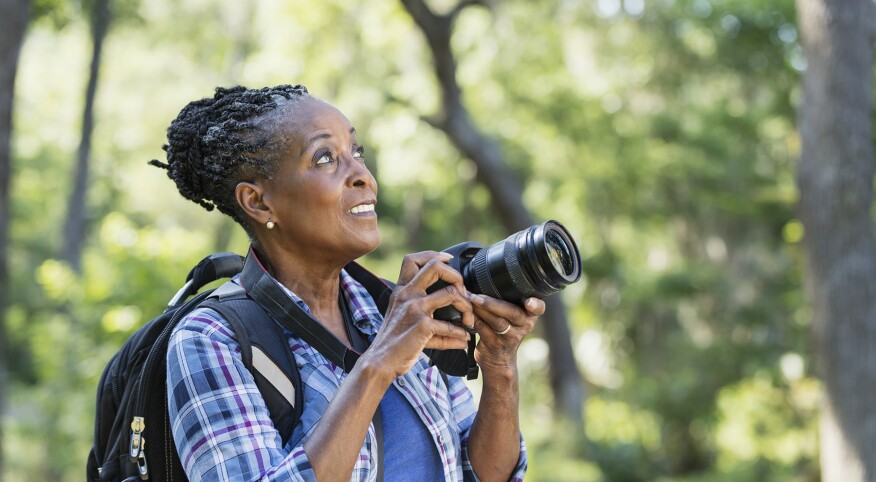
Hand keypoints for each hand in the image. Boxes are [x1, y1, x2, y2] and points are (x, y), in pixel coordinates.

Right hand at [362, 251, 473, 378]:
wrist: (380, 361)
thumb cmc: (394, 341)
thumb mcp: (403, 317)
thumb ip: (426, 311)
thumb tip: (455, 318)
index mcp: (401, 290)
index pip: (413, 259)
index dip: (434, 255)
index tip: (450, 261)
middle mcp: (407, 294)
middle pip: (435, 267)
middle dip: (456, 276)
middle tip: (463, 293)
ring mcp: (414, 308)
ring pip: (451, 293)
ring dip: (466, 307)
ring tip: (468, 320)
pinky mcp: (422, 325)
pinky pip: (450, 325)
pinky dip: (459, 333)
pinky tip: (462, 339)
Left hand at [470, 294, 544, 375]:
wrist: (499, 361)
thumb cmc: (505, 330)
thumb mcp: (514, 317)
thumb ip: (508, 300)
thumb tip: (486, 277)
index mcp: (529, 316)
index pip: (538, 308)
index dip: (535, 305)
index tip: (530, 302)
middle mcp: (523, 326)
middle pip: (512, 313)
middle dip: (493, 303)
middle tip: (477, 296)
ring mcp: (509, 337)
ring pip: (497, 321)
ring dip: (481, 310)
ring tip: (469, 300)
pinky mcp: (494, 345)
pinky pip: (483, 329)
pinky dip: (473, 318)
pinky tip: (466, 311)